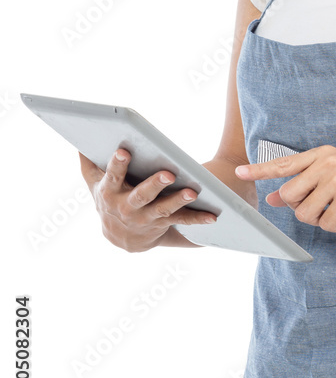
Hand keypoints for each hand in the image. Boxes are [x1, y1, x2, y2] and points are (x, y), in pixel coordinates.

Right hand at [79, 148, 216, 252]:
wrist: (119, 237)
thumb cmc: (108, 198)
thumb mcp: (94, 182)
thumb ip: (88, 162)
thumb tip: (80, 140)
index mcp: (110, 192)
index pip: (113, 176)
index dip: (118, 165)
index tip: (124, 151)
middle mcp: (127, 207)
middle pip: (141, 194)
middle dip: (155, 184)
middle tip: (169, 173)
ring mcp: (146, 217)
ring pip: (163, 209)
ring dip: (178, 201)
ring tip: (193, 192)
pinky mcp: (163, 224)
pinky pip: (182, 222)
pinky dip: (197, 219)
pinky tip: (213, 216)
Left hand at [234, 145, 335, 233]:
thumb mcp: (333, 180)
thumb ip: (304, 186)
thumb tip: (272, 197)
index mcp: (323, 154)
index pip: (284, 164)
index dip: (260, 170)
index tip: (240, 172)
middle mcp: (328, 162)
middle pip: (288, 194)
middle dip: (301, 208)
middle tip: (323, 206)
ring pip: (304, 212)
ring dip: (319, 220)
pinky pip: (325, 223)